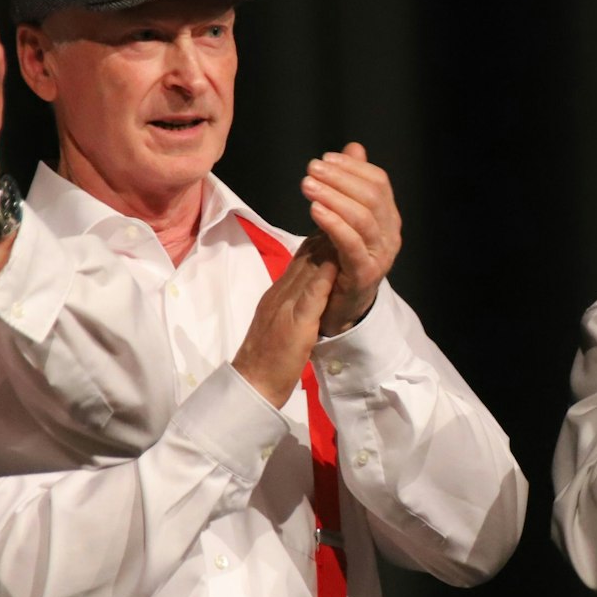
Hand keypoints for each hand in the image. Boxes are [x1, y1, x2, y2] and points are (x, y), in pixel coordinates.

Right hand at [232, 236, 339, 407]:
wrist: (252, 384)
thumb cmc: (266, 361)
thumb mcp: (277, 324)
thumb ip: (288, 305)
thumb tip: (304, 289)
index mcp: (276, 296)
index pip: (299, 260)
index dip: (317, 239)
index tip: (334, 221)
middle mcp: (279, 295)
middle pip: (304, 258)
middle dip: (324, 234)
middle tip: (343, 212)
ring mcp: (285, 308)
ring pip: (306, 270)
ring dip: (325, 247)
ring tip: (344, 225)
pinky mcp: (293, 324)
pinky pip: (309, 297)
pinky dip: (322, 277)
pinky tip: (335, 262)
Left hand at [300, 143, 400, 334]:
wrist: (340, 306)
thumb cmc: (341, 258)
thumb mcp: (345, 216)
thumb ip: (352, 183)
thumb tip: (355, 148)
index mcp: (388, 217)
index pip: (378, 182)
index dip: (352, 167)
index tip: (324, 159)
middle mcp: (390, 234)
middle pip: (372, 196)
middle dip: (340, 178)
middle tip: (312, 169)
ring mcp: (380, 254)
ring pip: (363, 217)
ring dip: (333, 196)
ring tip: (308, 185)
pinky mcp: (365, 273)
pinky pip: (352, 244)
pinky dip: (334, 223)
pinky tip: (315, 210)